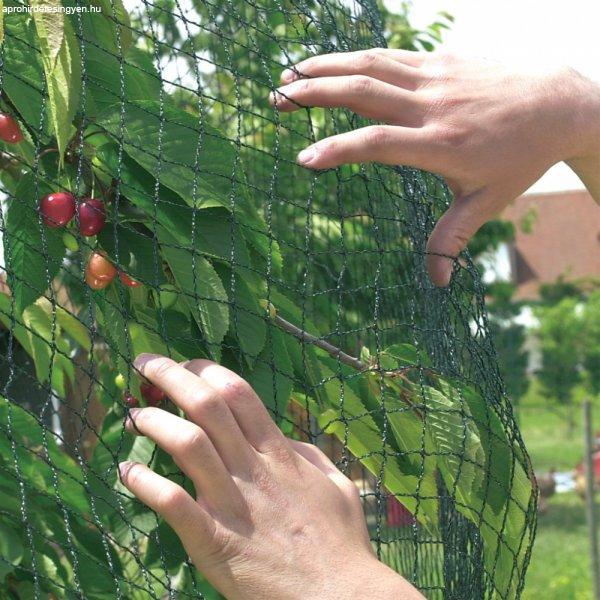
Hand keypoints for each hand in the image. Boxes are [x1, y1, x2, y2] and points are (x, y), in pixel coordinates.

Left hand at [119, 354, 422, 599]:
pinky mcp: (215, 541)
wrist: (338, 596)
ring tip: (135, 415)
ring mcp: (232, 503)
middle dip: (171, 375)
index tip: (185, 363)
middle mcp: (253, 469)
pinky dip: (145, 484)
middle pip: (207, 406)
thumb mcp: (336, 484)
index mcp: (280, 453)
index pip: (237, 393)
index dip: (206, 369)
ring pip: (187, 445)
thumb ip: (307, 455)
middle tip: (144, 364)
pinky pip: (174, 504)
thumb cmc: (340, 541)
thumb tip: (282, 438)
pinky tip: (127, 474)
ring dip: (155, 423)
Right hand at [270, 49, 599, 285]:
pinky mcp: (441, 60)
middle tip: (276, 100)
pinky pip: (390, 54)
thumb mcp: (487, 202)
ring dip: (326, 67)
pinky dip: (354, 56)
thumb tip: (439, 285)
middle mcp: (434, 106)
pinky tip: (330, 63)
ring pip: (371, 65)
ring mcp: (436, 77)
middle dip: (314, 94)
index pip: (379, 144)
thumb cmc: (521, 158)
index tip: (304, 159)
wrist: (560, 103)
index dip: (339, 149)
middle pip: (364, 92)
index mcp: (442, 145)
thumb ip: (453, 240)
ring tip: (289, 74)